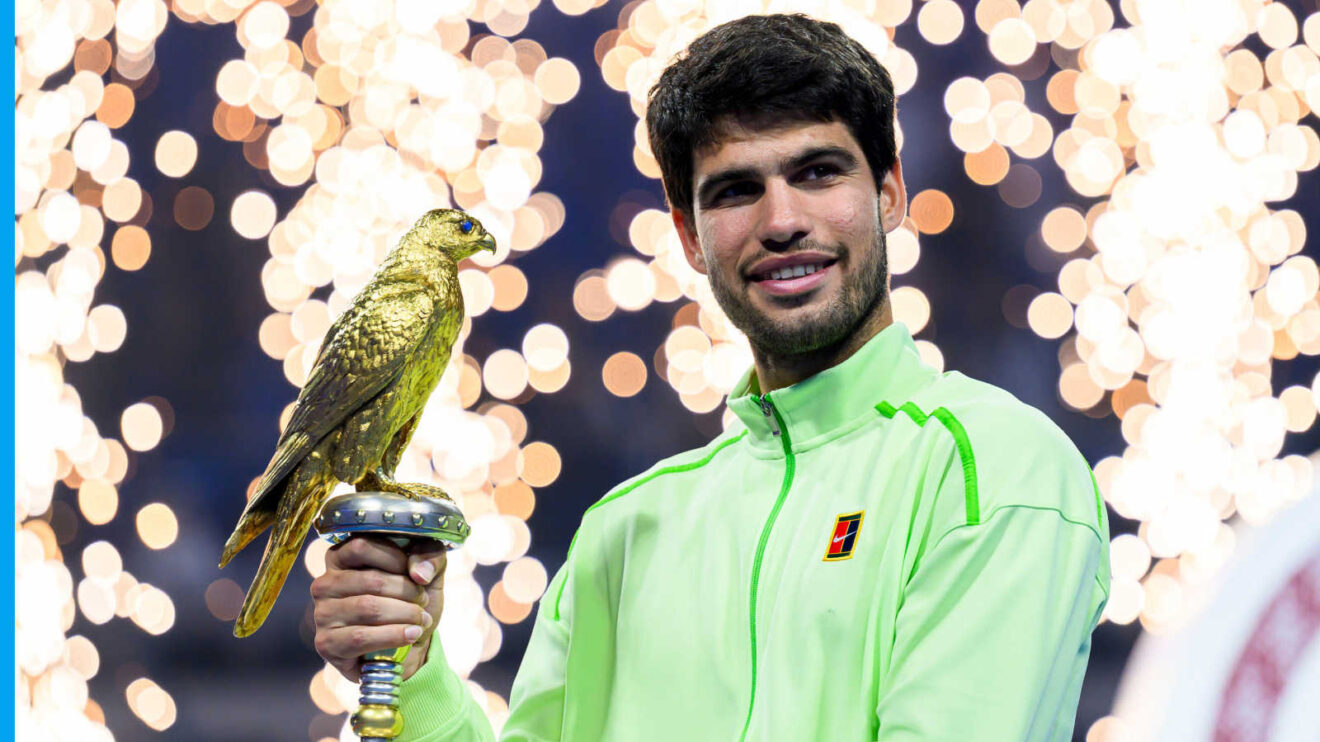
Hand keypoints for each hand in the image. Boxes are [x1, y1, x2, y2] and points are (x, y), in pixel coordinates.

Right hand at [310, 536, 447, 680]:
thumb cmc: (409, 601)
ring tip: (422, 620)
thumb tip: (419, 573)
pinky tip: (411, 635)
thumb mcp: (426, 571)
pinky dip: (393, 636)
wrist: (406, 647)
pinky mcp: (326, 643)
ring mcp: (322, 614)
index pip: (361, 546)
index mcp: (340, 558)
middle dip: (407, 592)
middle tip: (423, 602)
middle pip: (371, 580)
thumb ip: (429, 556)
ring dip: (405, 614)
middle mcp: (325, 583)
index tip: (416, 575)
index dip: (395, 559)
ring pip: (368, 608)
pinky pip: (361, 637)